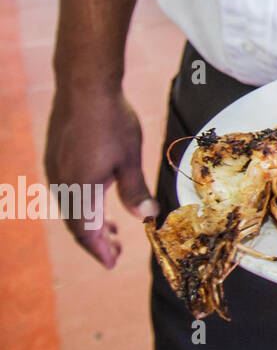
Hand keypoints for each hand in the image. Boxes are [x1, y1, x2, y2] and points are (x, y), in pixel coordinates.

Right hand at [44, 84, 155, 267]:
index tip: (112, 263)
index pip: (86, 232)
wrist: (84, 86)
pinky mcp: (56, 156)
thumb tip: (147, 218)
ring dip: (90, 222)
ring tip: (113, 230)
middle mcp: (62, 183)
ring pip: (71, 207)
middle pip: (76, 223)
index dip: (99, 250)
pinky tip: (98, 199)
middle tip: (116, 251)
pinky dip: (83, 204)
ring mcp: (56, 169)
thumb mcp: (130, 158)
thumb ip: (135, 190)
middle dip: (96, 240)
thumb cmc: (111, 121)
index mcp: (80, 189)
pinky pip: (67, 191)